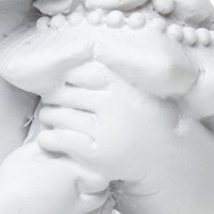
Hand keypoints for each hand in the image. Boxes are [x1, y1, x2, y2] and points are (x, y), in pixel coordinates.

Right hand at [0, 141, 111, 213]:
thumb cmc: (7, 183)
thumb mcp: (24, 155)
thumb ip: (46, 147)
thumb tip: (58, 138)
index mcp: (70, 178)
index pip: (101, 177)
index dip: (95, 174)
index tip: (85, 171)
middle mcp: (76, 203)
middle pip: (100, 198)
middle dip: (95, 192)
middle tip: (85, 186)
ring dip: (89, 209)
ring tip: (78, 202)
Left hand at [34, 62, 183, 184]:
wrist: (166, 156)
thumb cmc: (147, 120)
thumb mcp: (136, 90)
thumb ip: (111, 76)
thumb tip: (81, 56)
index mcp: (121, 86)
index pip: (77, 72)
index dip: (66, 78)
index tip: (65, 84)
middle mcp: (112, 105)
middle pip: (63, 94)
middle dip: (52, 97)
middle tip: (51, 101)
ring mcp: (104, 132)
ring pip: (56, 116)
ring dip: (47, 116)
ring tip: (50, 117)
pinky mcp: (96, 155)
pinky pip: (59, 140)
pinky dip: (47, 138)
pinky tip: (48, 138)